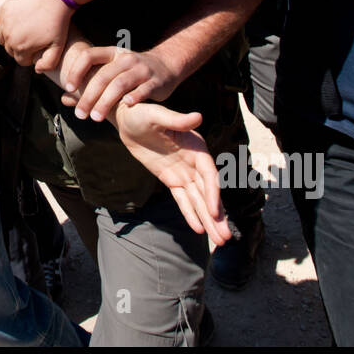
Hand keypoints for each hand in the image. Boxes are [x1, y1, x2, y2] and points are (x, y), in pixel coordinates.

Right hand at [0, 0, 74, 71]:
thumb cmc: (58, 21)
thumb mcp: (58, 46)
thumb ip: (48, 63)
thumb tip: (36, 70)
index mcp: (22, 48)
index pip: (21, 61)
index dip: (30, 57)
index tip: (37, 50)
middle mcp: (9, 37)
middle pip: (10, 50)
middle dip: (20, 48)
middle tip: (31, 41)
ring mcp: (4, 22)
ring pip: (1, 38)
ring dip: (9, 38)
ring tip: (21, 34)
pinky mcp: (2, 10)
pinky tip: (0, 29)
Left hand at [59, 45, 180, 120]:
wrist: (166, 66)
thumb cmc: (131, 72)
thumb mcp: (111, 71)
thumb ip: (89, 84)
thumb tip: (63, 99)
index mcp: (112, 53)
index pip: (89, 56)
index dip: (77, 71)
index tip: (69, 88)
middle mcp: (126, 59)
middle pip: (103, 76)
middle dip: (89, 96)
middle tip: (80, 114)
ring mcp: (142, 69)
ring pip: (120, 84)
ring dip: (106, 102)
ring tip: (95, 117)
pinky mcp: (156, 82)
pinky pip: (144, 89)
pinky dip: (135, 97)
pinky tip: (126, 106)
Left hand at [113, 101, 231, 246]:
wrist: (128, 120)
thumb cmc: (142, 113)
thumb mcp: (156, 115)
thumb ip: (177, 120)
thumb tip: (198, 117)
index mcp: (196, 146)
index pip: (208, 174)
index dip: (212, 193)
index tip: (214, 211)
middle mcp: (194, 162)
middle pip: (207, 192)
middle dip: (216, 215)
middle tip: (225, 237)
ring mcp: (183, 172)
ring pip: (198, 200)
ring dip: (209, 219)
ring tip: (220, 240)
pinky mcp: (170, 179)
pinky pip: (182, 200)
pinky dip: (190, 214)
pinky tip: (199, 229)